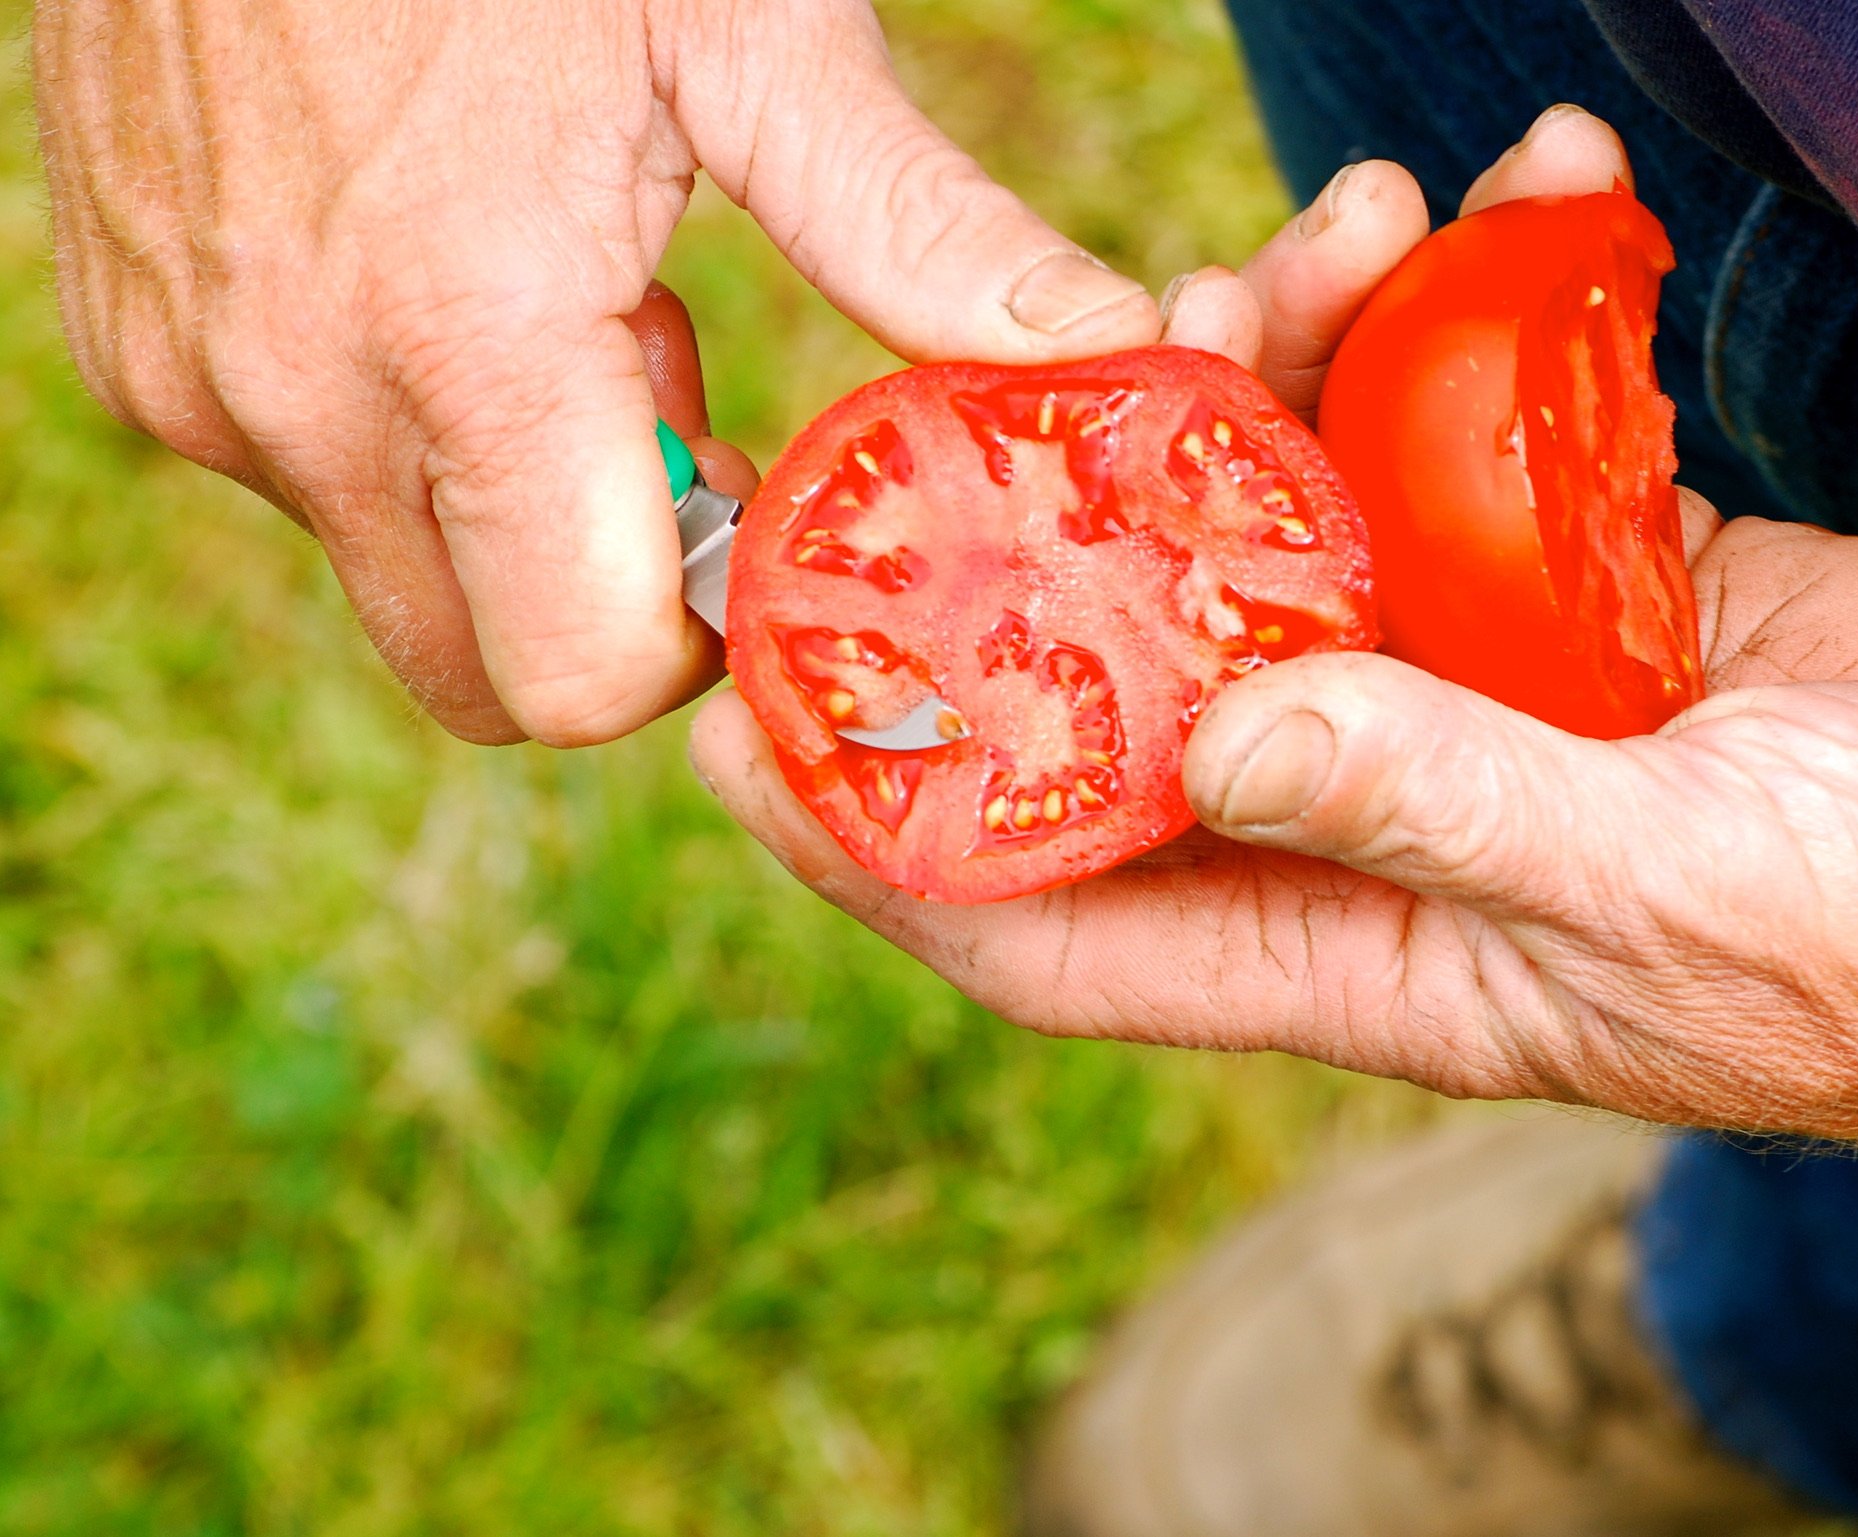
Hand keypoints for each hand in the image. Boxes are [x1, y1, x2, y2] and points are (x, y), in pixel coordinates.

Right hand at [35, 0, 1158, 743]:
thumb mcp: (748, 37)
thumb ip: (911, 230)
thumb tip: (1100, 351)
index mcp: (466, 345)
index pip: (584, 677)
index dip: (694, 642)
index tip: (755, 525)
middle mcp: (298, 401)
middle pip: (486, 676)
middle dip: (601, 606)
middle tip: (677, 430)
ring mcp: (195, 380)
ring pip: (394, 580)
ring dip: (502, 511)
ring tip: (564, 309)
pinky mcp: (138, 346)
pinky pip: (296, 478)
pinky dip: (399, 433)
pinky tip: (456, 280)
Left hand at [693, 106, 1857, 1155]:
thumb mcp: (1662, 895)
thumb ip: (1435, 806)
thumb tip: (1218, 739)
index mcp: (1357, 948)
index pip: (1053, 917)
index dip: (883, 841)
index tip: (740, 740)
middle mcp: (1370, 812)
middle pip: (1144, 677)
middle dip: (1074, 530)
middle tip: (1037, 375)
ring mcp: (1463, 680)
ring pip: (1296, 523)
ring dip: (1284, 374)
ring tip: (1329, 231)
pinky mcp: (1569, 572)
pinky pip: (1468, 435)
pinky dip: (1480, 321)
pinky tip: (1519, 200)